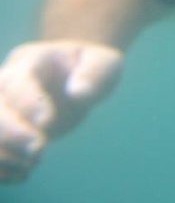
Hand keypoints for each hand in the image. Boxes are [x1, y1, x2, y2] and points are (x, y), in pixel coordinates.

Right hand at [0, 41, 121, 182]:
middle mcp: (7, 83)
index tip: (46, 121)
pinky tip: (23, 172)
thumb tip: (78, 94)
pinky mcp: (4, 128)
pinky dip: (0, 166)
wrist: (74, 74)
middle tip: (38, 151)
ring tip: (32, 164)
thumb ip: (93, 74)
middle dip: (10, 133)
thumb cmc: (89, 66)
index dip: (27, 103)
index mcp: (30, 62)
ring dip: (3, 153)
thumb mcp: (103, 63)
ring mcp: (2, 106)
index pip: (18, 82)